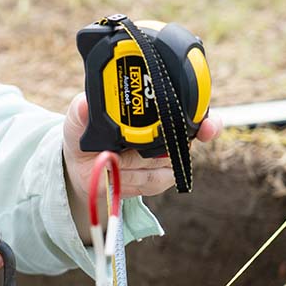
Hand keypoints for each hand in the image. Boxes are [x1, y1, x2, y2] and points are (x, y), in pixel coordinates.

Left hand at [61, 92, 221, 217]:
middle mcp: (165, 134)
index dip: (207, 121)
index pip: (192, 112)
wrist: (80, 167)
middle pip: (185, 141)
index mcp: (154, 112)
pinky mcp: (155, 181)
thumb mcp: (78, 118)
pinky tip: (118, 174)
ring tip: (114, 159)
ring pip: (165, 165)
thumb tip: (84, 103)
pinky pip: (154, 182)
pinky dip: (133, 179)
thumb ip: (81, 109)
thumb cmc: (84, 133)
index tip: (207, 127)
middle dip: (179, 145)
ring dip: (138, 165)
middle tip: (159, 149)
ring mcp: (163, 159)